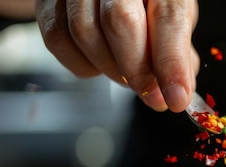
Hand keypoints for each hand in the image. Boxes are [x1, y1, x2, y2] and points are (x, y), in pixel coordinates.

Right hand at [35, 0, 198, 112]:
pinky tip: (99, 63)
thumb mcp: (173, 17)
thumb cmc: (146, 2)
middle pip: (120, 21)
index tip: (176, 98)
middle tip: (151, 95)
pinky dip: (81, 64)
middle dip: (137, 71)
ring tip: (127, 76)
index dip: (172, 62)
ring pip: (84, 31)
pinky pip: (58, 39)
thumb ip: (178, 51)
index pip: (168, 17)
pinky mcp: (48, 0)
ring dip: (110, 69)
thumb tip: (178, 90)